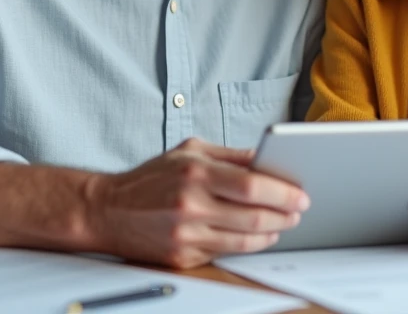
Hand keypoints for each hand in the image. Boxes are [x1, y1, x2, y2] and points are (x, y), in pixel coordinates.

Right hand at [85, 138, 309, 268]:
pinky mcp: (181, 257)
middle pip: (254, 216)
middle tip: (298, 210)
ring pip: (244, 239)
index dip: (283, 192)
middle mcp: (190, 205)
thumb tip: (266, 158)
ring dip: (271, 233)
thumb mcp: (188, 151)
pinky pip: (225, 252)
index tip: (300, 194)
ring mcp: (186, 235)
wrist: (107, 210)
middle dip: (284, 215)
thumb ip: (230, 155)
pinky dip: (246, 244)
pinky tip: (257, 235)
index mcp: (195, 173)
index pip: (252, 186)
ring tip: (283, 224)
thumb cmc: (150, 178)